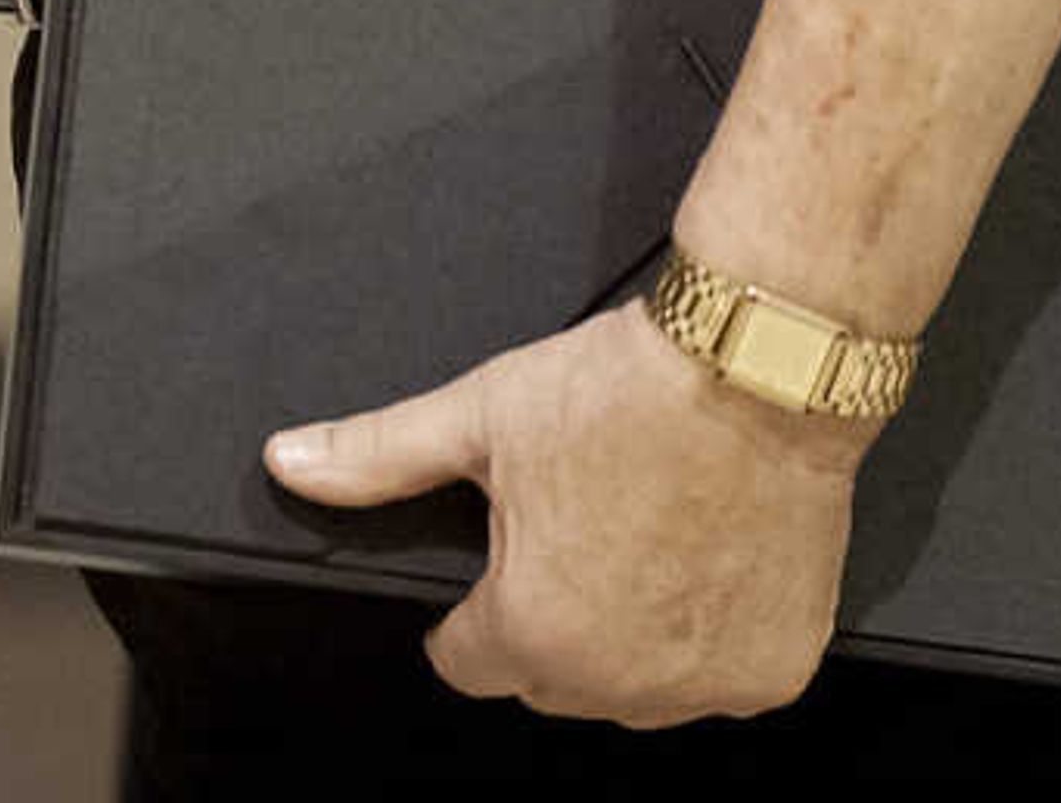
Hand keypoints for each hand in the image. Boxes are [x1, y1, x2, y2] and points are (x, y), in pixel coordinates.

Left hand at [263, 304, 859, 725]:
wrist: (753, 368)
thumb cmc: (617, 391)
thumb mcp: (478, 415)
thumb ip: (376, 456)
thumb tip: (289, 463)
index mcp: (534, 631)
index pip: (464, 662)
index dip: (468, 607)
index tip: (499, 555)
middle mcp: (619, 682)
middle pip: (547, 680)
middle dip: (543, 622)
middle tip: (569, 530)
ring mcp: (703, 687)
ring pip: (630, 692)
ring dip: (622, 642)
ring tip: (634, 539)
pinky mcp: (771, 672)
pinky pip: (711, 681)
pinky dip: (700, 640)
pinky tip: (695, 562)